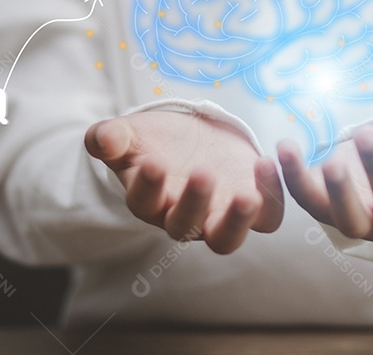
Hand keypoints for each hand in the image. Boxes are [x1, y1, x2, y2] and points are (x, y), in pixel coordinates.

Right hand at [84, 110, 283, 252]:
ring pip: (226, 239)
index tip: (153, 162)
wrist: (194, 139)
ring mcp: (218, 217)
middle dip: (194, 203)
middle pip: (185, 227)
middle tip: (202, 173)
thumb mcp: (130, 133)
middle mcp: (181, 218)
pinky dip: (272, 198)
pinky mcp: (252, 206)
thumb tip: (100, 138)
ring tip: (248, 195)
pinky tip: (269, 163)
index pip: (144, 202)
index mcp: (148, 201)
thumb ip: (111, 138)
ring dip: (238, 221)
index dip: (148, 185)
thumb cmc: (155, 141)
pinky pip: (267, 217)